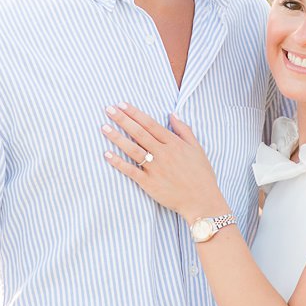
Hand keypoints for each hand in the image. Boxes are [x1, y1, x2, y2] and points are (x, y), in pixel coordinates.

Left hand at [103, 104, 228, 220]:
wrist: (201, 200)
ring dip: (117, 137)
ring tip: (103, 127)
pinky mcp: (149, 183)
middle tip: (108, 109)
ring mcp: (155, 168)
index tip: (122, 104)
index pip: (151, 124)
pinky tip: (107, 154)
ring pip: (132, 149)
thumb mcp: (197, 148)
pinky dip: (118, 163)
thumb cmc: (201, 174)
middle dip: (122, 119)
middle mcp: (163, 153)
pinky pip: (131, 170)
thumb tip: (173, 114)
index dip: (135, 113)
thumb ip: (184, 130)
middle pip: (139, 133)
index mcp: (174, 144)